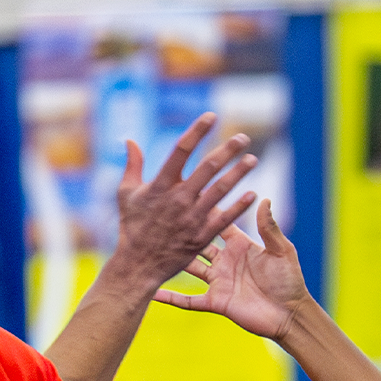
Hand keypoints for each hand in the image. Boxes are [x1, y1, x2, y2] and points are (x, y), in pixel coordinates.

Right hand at [111, 112, 258, 287]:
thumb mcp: (126, 194)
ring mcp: (192, 217)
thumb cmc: (132, 226)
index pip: (181, 150)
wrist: (139, 264)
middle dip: (227, 150)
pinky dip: (239, 206)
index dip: (197, 131)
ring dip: (238, 173)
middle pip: (207, 168)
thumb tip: (129, 140)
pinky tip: (254, 194)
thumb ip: (132, 166)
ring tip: (253, 159)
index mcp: (160, 185)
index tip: (211, 116)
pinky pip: (225, 218)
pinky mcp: (202, 235)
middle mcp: (178, 198)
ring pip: (220, 190)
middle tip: (243, 137)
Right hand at [157, 199, 309, 339]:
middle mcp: (224, 261)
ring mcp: (218, 282)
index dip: (201, 209)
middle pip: (195, 242)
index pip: (215, 222)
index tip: (183, 193)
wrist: (290, 315)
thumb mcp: (281, 251)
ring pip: (187, 268)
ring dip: (169, 260)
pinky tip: (150, 291)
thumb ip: (269, 227)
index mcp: (239, 245)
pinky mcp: (215, 302)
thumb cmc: (289, 280)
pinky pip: (187, 301)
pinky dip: (169, 297)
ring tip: (145, 249)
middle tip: (156, 217)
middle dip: (179, 231)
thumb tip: (264, 199)